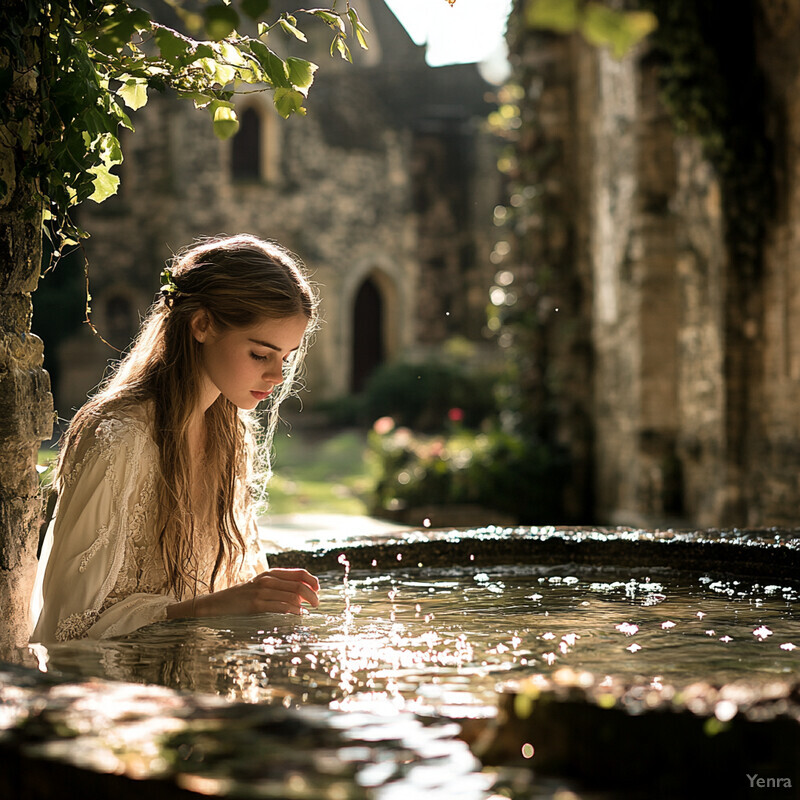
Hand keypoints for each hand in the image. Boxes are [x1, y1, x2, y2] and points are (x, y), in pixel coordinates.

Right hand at [167, 568, 319, 618]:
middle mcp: (267, 580)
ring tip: (307, 611)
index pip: (299, 573)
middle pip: (299, 585)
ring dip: (304, 604)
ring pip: (291, 596)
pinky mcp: (255, 604)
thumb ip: (279, 588)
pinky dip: (292, 611)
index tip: (318, 589)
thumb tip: (303, 597)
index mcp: (271, 574)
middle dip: (312, 595)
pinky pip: (279, 606)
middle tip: (317, 604)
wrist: (217, 604)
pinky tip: (297, 615)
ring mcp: (261, 591)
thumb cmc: (242, 597)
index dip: (312, 580)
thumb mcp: (261, 587)